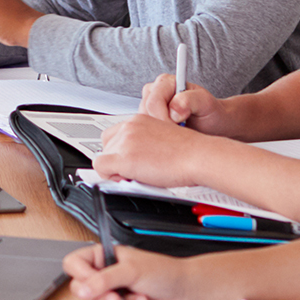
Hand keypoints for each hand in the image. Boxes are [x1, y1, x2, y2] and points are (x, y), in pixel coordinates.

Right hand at [61, 241, 197, 299]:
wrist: (184, 291)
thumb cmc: (163, 272)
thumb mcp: (131, 270)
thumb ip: (105, 279)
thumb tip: (83, 289)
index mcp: (103, 255)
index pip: (74, 263)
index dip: (80, 275)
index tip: (91, 285)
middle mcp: (104, 272)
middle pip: (81, 287)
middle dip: (99, 295)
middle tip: (115, 297)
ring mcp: (111, 290)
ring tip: (135, 298)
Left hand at [93, 114, 209, 186]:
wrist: (198, 156)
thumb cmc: (189, 152)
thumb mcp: (163, 138)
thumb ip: (145, 142)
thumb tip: (134, 157)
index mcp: (139, 120)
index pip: (114, 134)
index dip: (120, 150)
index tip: (130, 160)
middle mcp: (129, 127)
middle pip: (106, 145)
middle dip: (116, 159)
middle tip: (134, 170)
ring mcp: (126, 141)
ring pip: (103, 157)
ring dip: (115, 168)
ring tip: (136, 174)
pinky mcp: (125, 157)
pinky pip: (101, 167)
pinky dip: (109, 176)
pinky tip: (127, 179)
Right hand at [141, 73, 232, 132]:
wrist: (213, 123)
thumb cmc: (210, 112)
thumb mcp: (205, 103)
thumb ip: (189, 100)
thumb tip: (172, 110)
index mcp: (166, 82)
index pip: (154, 102)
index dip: (164, 119)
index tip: (178, 131)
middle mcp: (154, 90)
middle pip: (146, 112)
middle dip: (161, 127)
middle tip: (180, 133)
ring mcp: (148, 104)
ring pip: (143, 122)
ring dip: (159, 131)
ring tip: (178, 132)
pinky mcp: (147, 117)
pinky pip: (145, 129)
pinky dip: (157, 136)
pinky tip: (172, 134)